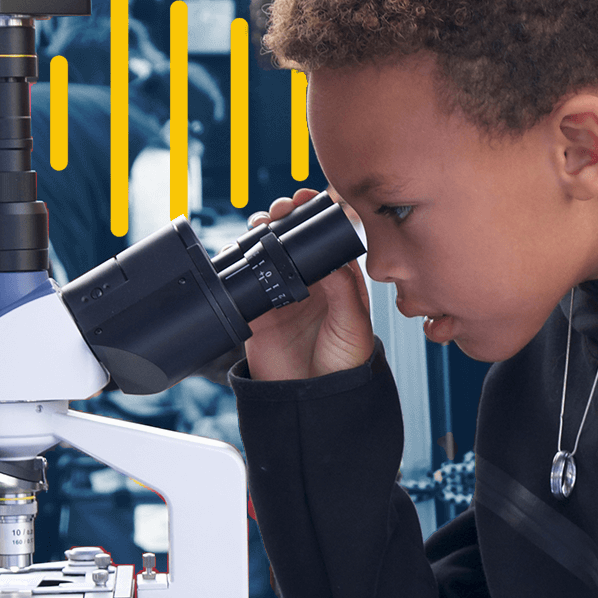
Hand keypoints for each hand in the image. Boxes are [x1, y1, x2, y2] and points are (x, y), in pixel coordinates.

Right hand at [243, 188, 374, 380]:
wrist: (313, 400)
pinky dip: (243, 259)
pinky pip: (248, 276)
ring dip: (265, 231)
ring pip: (270, 252)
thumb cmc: (343, 366)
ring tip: (264, 222)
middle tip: (284, 207)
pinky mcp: (259, 307)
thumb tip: (329, 261)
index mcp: (339, 281)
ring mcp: (283, 293)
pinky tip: (245, 248)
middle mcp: (311, 282)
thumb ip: (343, 292)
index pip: (328, 239)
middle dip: (288, 217)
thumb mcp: (354, 325)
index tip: (312, 198)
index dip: (319, 215)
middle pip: (295, 239)